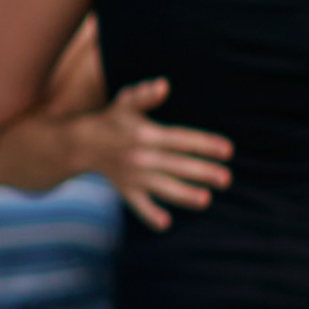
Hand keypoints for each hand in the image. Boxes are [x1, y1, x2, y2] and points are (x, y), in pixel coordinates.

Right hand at [81, 78, 233, 233]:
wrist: (81, 144)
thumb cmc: (113, 120)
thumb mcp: (126, 102)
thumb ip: (145, 95)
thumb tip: (163, 85)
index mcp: (147, 134)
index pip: (181, 139)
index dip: (204, 144)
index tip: (227, 150)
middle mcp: (142, 156)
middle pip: (177, 164)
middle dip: (202, 172)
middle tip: (226, 179)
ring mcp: (134, 176)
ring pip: (163, 187)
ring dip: (184, 194)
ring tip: (205, 200)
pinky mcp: (127, 191)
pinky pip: (139, 205)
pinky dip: (149, 215)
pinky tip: (165, 224)